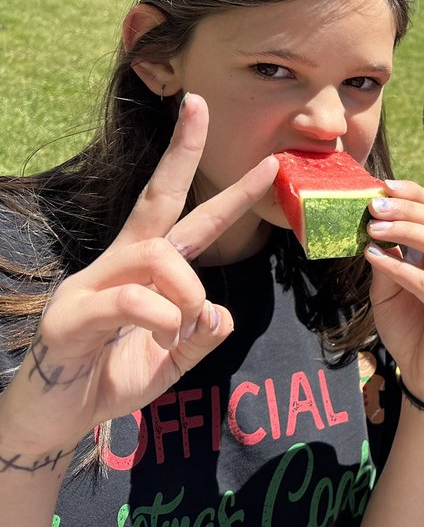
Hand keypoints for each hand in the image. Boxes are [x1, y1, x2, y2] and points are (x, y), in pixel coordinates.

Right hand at [0, 95, 276, 458]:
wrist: (52, 422)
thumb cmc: (109, 379)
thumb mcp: (173, 360)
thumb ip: (202, 335)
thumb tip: (220, 313)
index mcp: (147, 271)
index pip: (192, 218)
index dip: (230, 191)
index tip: (268, 161)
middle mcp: (118, 264)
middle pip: (156, 197)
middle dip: (182, 151)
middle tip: (198, 104)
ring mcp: (90, 285)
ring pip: (158, 256)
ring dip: (188, 289)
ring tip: (183, 324)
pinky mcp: (69, 317)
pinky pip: (130, 301)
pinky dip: (161, 319)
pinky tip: (162, 338)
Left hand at [363, 182, 423, 404]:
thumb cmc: (412, 331)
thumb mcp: (390, 291)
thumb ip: (387, 261)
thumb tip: (373, 226)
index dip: (414, 195)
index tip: (383, 185)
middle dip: (407, 210)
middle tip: (373, 206)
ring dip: (406, 232)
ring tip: (373, 228)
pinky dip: (400, 268)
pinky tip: (374, 259)